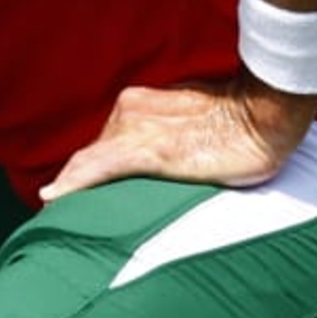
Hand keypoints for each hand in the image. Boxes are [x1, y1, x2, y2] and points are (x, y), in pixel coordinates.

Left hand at [40, 77, 315, 200]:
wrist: (264, 116)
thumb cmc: (237, 121)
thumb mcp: (192, 123)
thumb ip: (168, 134)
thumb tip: (163, 155)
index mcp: (139, 105)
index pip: (104, 142)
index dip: (85, 168)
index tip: (67, 190)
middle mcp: (130, 113)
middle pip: (91, 154)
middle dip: (74, 181)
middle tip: (56, 209)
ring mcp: (136, 131)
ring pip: (88, 163)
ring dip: (70, 187)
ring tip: (53, 211)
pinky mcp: (148, 151)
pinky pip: (100, 168)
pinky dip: (74, 183)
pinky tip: (54, 197)